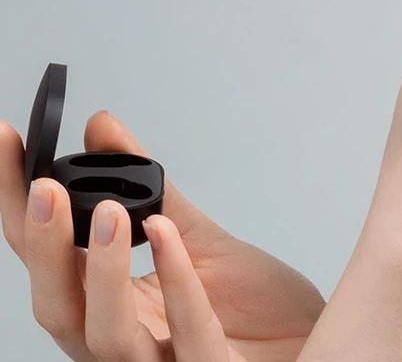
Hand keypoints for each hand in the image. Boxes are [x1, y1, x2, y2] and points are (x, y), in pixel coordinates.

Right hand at [0, 110, 326, 360]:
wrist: (304, 342)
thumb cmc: (248, 305)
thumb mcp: (194, 234)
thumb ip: (149, 187)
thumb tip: (101, 128)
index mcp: (111, 304)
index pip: (49, 255)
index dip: (20, 203)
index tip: (10, 140)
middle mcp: (124, 338)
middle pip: (58, 304)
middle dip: (43, 247)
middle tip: (44, 187)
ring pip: (105, 334)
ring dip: (101, 269)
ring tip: (106, 209)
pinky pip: (189, 334)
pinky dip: (176, 279)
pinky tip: (166, 233)